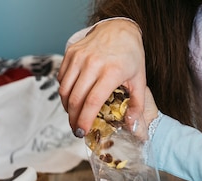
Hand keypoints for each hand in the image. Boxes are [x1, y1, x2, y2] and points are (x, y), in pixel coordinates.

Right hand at [57, 19, 145, 136]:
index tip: (82, 132)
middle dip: (73, 119)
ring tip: (74, 116)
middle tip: (76, 129)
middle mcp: (93, 63)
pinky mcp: (70, 53)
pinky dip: (65, 92)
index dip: (85, 120)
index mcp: (111, 72)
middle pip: (76, 99)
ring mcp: (79, 57)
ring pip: (65, 90)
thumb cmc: (130, 55)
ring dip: (67, 107)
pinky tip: (73, 98)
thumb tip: (132, 127)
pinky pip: (61, 79)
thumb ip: (137, 105)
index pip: (93, 102)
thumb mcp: (139, 80)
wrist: (119, 28)